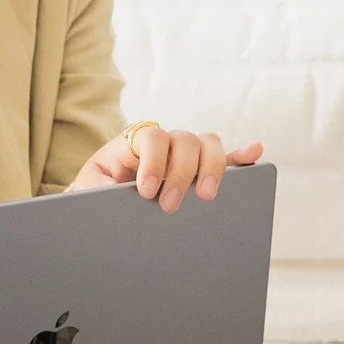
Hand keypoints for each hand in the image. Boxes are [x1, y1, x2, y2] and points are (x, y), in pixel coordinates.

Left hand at [70, 121, 264, 213]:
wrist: (94, 207)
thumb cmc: (93, 195)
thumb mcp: (88, 189)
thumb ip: (96, 187)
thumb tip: (112, 194)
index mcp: (133, 142)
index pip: (151, 137)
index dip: (153, 161)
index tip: (145, 191)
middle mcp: (163, 143)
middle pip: (184, 140)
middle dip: (181, 173)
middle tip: (170, 205)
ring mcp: (184, 155)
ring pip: (206, 144)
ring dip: (212, 167)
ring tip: (206, 196)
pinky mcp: (200, 171)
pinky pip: (225, 158)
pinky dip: (240, 155)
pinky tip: (254, 152)